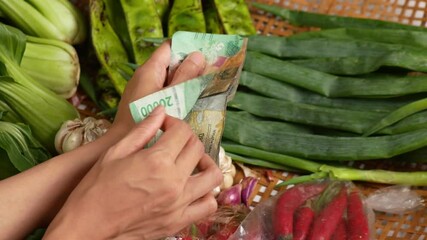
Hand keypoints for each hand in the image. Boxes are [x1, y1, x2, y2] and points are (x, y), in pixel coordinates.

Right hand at [44, 106, 222, 238]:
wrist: (88, 227)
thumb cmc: (96, 188)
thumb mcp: (115, 153)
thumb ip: (142, 130)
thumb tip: (160, 111)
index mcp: (157, 161)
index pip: (182, 131)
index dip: (174, 122)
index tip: (165, 125)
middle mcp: (174, 181)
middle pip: (197, 149)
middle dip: (187, 138)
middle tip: (174, 141)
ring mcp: (179, 203)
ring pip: (212, 176)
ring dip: (205, 164)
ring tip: (191, 163)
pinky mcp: (179, 221)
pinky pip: (208, 206)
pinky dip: (206, 194)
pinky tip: (193, 188)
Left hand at [111, 40, 205, 137]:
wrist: (122, 143)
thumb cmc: (148, 121)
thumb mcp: (173, 97)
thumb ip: (185, 76)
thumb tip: (197, 56)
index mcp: (150, 70)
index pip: (169, 47)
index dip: (187, 47)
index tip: (205, 54)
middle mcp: (144, 76)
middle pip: (170, 63)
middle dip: (189, 66)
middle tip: (210, 73)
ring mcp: (143, 89)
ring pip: (168, 78)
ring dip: (184, 81)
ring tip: (204, 87)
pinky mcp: (144, 102)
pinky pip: (163, 91)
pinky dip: (176, 93)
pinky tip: (189, 102)